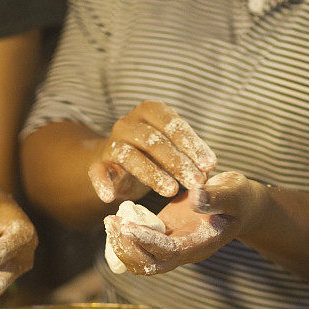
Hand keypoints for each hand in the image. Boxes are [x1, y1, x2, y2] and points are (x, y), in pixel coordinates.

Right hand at [88, 101, 216, 202]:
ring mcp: (112, 143)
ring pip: (131, 156)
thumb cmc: (154, 153)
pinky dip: (102, 183)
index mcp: (150, 111)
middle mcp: (128, 123)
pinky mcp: (99, 163)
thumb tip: (209, 168)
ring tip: (172, 191)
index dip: (193, 145)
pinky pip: (98, 171)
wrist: (117, 162)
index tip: (210, 165)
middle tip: (197, 182)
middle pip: (154, 141)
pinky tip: (109, 197)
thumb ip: (189, 154)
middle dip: (178, 162)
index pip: (173, 125)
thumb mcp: (173, 147)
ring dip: (153, 175)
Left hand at [104, 172, 258, 274]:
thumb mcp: (234, 193)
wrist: (241, 204)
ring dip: (122, 245)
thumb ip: (216, 197)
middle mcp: (184, 252)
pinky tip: (117, 219)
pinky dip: (125, 238)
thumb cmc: (240, 198)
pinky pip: (139, 248)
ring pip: (140, 261)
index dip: (146, 241)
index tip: (128, 225)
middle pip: (148, 266)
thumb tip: (195, 196)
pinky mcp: (163, 236)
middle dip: (127, 248)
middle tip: (113, 221)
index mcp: (200, 244)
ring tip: (111, 220)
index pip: (168, 251)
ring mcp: (172, 246)